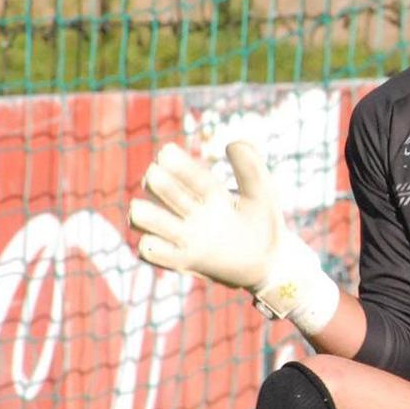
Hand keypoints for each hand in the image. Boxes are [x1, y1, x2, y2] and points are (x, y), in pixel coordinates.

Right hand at [129, 141, 281, 290]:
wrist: (270, 265)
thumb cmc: (264, 227)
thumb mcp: (262, 195)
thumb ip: (250, 168)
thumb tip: (231, 143)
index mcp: (211, 193)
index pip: (189, 174)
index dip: (178, 164)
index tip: (167, 153)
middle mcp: (193, 212)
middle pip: (164, 191)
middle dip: (160, 184)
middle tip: (154, 177)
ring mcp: (186, 236)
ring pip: (147, 219)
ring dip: (145, 213)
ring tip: (139, 208)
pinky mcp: (182, 260)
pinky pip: (151, 251)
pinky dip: (148, 245)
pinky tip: (154, 241)